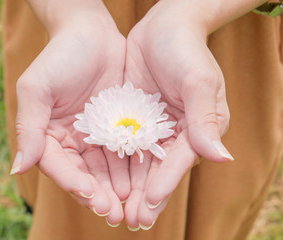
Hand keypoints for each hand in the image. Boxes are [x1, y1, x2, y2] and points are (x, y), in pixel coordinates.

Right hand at [10, 5, 128, 225]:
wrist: (91, 34)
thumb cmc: (60, 57)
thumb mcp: (37, 88)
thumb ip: (29, 127)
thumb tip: (18, 168)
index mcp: (49, 135)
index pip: (60, 166)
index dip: (73, 183)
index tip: (90, 196)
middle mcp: (73, 140)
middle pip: (84, 174)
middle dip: (99, 194)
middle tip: (114, 212)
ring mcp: (97, 136)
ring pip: (106, 169)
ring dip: (117, 188)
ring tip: (130, 205)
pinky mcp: (119, 127)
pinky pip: (125, 151)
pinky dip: (131, 168)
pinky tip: (140, 182)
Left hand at [123, 1, 232, 228]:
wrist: (164, 27)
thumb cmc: (186, 50)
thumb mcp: (198, 80)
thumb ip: (205, 118)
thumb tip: (221, 158)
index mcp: (197, 128)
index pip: (179, 161)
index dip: (165, 183)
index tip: (149, 203)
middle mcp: (176, 132)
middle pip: (160, 169)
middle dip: (146, 195)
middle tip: (132, 220)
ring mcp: (153, 126)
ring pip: (140, 162)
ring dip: (129, 186)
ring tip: (115, 209)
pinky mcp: (134, 117)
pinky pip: (124, 143)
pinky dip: (116, 163)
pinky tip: (104, 179)